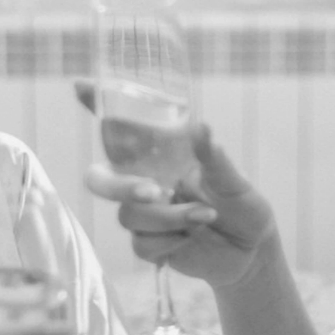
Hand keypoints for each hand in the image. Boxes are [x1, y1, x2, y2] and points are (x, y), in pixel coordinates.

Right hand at [84, 123, 280, 289]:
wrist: (251, 249)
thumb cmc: (240, 204)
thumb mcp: (231, 178)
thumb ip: (214, 158)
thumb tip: (202, 130)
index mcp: (159, 157)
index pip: (120, 129)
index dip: (97, 106)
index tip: (82, 85)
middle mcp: (144, 182)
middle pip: (99, 181)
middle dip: (120, 186)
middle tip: (153, 191)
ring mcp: (143, 215)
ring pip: (129, 215)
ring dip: (170, 217)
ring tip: (206, 215)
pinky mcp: (149, 245)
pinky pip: (142, 244)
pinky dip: (172, 240)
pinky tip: (192, 236)